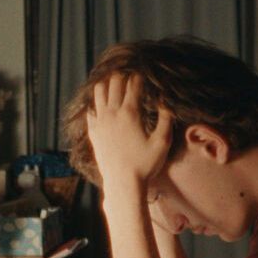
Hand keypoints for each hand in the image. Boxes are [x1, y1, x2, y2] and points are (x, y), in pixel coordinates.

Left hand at [86, 73, 171, 189]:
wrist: (122, 183)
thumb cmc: (145, 164)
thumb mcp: (162, 142)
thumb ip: (166, 119)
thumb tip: (165, 101)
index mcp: (130, 113)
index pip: (133, 84)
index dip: (139, 76)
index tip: (144, 74)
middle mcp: (112, 113)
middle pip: (114, 83)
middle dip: (123, 75)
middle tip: (130, 75)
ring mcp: (100, 121)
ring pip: (99, 91)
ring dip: (107, 84)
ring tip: (115, 83)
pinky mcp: (93, 131)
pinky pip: (90, 109)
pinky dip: (97, 101)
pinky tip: (103, 103)